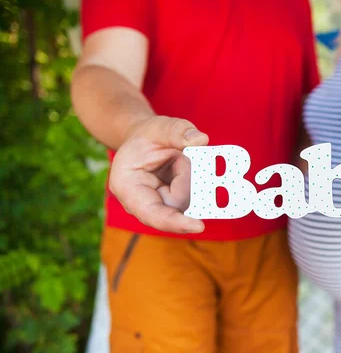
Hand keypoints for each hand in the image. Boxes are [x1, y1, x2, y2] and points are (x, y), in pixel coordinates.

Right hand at [109, 116, 208, 232]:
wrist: (145, 140)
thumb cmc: (148, 135)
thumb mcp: (160, 126)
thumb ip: (178, 131)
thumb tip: (201, 140)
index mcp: (127, 187)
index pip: (152, 214)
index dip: (176, 222)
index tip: (199, 226)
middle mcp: (141, 203)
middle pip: (177, 206)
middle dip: (187, 181)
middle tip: (183, 156)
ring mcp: (160, 206)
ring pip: (189, 201)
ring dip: (191, 177)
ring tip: (177, 157)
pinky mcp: (174, 205)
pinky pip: (195, 198)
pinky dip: (196, 181)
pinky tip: (184, 166)